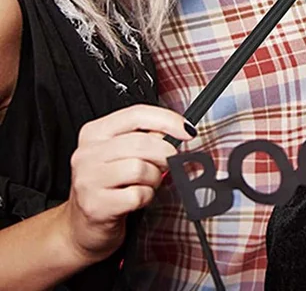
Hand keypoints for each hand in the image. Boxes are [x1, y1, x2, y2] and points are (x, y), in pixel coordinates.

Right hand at [62, 105, 192, 262]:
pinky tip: (137, 199)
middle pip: (142, 143)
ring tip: (148, 183)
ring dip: (155, 177)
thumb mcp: (120, 154)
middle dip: (165, 154)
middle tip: (167, 163)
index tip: (188, 130)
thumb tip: (178, 129)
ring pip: (141, 168)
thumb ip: (146, 137)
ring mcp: (88, 180)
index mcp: (94, 133)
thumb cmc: (107, 186)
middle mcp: (87, 154)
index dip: (168, 120)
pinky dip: (146, 197)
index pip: (137, 114)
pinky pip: (137, 195)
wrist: (81, 227)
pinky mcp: (95, 206)